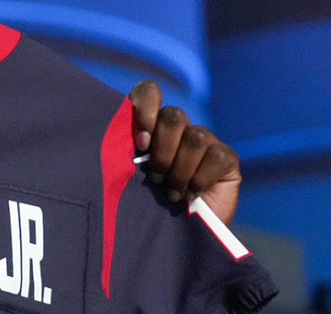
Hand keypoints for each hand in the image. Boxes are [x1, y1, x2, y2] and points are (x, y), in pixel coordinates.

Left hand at [129, 80, 241, 224]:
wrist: (175, 238)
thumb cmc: (143, 206)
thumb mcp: (125, 177)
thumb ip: (119, 152)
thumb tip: (105, 138)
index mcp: (149, 124)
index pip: (149, 91)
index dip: (145, 110)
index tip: (140, 143)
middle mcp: (177, 128)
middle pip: (174, 116)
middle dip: (163, 151)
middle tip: (157, 176)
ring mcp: (204, 141)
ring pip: (195, 136)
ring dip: (180, 169)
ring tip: (172, 192)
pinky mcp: (225, 158)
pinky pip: (216, 156)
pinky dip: (200, 179)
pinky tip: (192, 194)